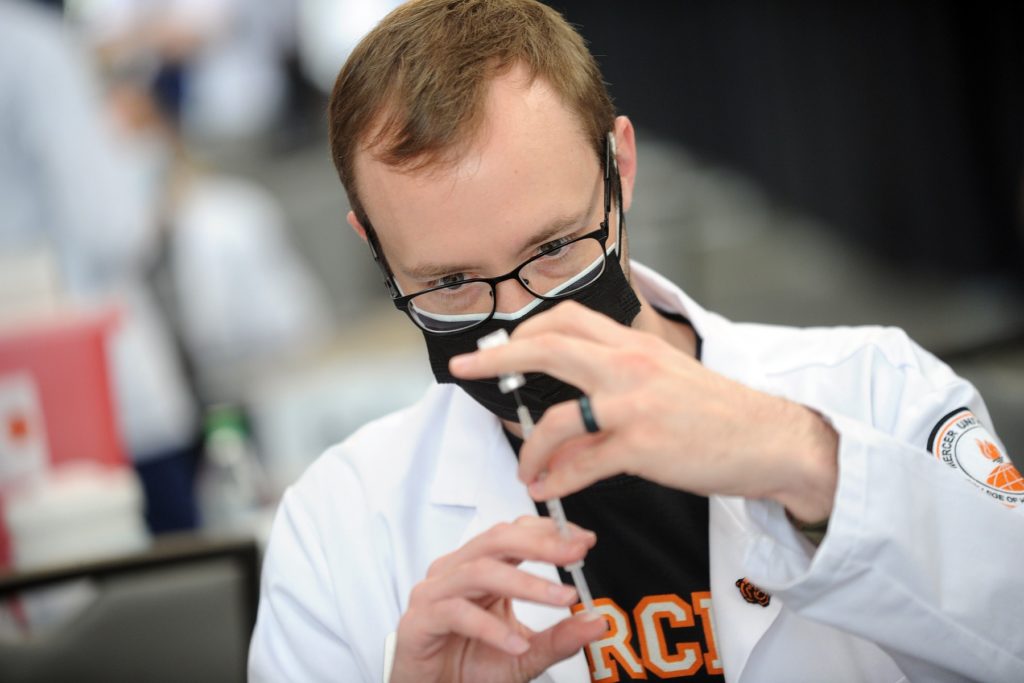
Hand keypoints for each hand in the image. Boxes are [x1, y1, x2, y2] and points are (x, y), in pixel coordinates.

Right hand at [390, 516, 606, 682]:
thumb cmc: (468, 667)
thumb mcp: (525, 654)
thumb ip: (558, 638)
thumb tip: (597, 622)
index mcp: (479, 567)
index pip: (514, 533)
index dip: (548, 531)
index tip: (584, 541)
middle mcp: (455, 571)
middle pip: (497, 540)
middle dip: (540, 544)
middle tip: (574, 554)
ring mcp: (434, 592)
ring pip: (480, 571)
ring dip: (525, 584)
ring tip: (561, 599)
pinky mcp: (420, 620)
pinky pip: (457, 613)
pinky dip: (491, 628)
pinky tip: (516, 644)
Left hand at [449, 301, 837, 523]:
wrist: (771, 440)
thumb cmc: (719, 413)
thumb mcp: (667, 379)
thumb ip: (617, 382)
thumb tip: (569, 416)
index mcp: (635, 344)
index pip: (567, 318)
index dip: (527, 328)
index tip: (503, 345)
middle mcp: (629, 365)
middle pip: (546, 346)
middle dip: (497, 357)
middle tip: (466, 368)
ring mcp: (634, 405)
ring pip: (554, 418)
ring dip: (528, 448)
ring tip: (524, 470)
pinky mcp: (643, 446)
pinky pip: (581, 464)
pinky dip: (557, 480)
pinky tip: (547, 489)